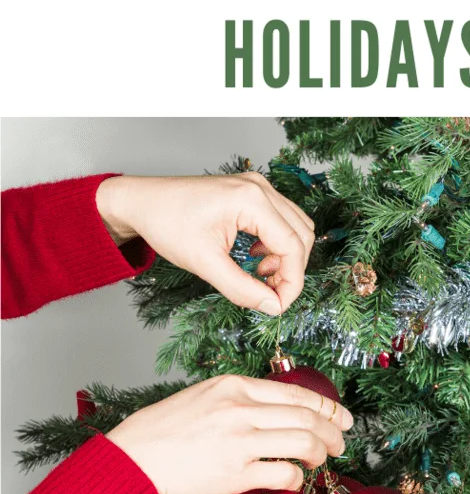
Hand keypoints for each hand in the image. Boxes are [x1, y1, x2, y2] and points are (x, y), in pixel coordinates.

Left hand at [96, 173, 314, 314]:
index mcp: (251, 200)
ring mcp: (258, 186)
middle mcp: (261, 188)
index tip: (277, 306)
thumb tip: (271, 307)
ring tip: (259, 276)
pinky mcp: (252, 192)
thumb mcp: (204, 263)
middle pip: (302, 235)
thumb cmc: (167, 224)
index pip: (293, 246)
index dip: (292, 282)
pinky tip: (254, 258)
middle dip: (291, 270)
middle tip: (268, 294)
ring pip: (296, 227)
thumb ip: (241, 288)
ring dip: (285, 257)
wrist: (143, 202)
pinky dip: (276, 244)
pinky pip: (281, 220)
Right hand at [106, 375, 352, 493]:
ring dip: (321, 453)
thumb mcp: (204, 396)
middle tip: (340, 443)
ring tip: (323, 460)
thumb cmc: (164, 430)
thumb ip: (239, 398)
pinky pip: (285, 473)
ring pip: (304, 442)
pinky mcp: (236, 472)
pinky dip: (298, 477)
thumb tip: (277, 411)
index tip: (342, 416)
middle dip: (333, 431)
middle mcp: (241, 408)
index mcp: (235, 385)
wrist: (134, 458)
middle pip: (308, 417)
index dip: (328, 406)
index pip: (296, 393)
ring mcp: (240, 440)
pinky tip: (295, 480)